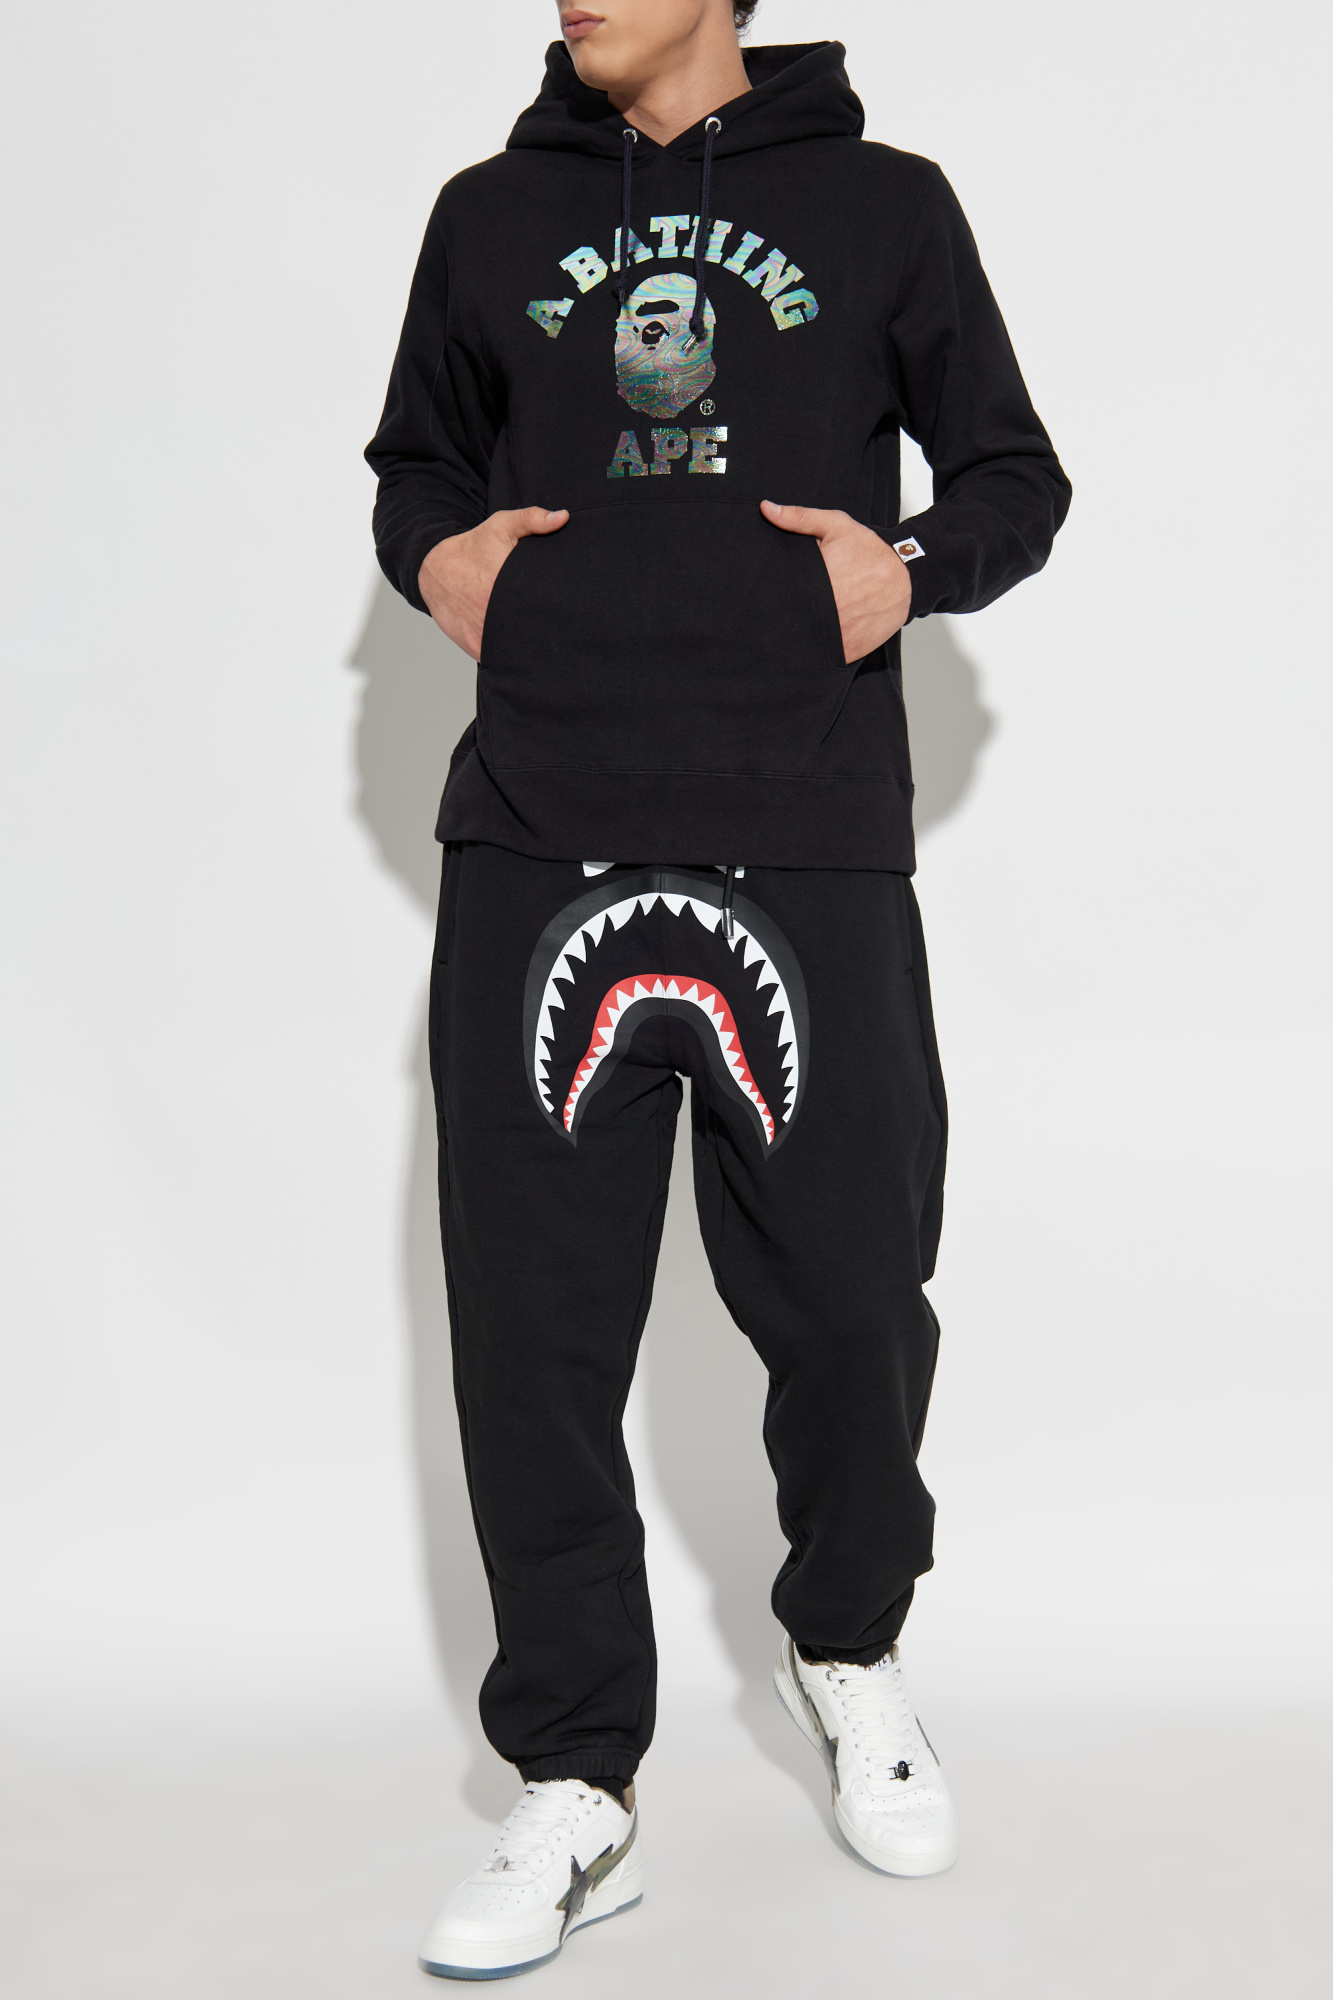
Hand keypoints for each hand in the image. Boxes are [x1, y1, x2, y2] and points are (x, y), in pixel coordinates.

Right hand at [419, 506, 569, 658]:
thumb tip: (563, 517)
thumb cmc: (471, 547)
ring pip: (518, 650)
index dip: (558, 611)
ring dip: (529, 648)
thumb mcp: (501, 526)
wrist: (433, 570)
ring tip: (542, 641)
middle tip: (561, 627)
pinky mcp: (477, 648)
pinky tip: (522, 650)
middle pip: (533, 631)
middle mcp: (496, 613)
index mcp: (507, 584)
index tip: (568, 609)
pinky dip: (512, 658)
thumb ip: (532, 519)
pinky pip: (501, 659)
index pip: (543, 605)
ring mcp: (486, 634)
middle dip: (546, 630)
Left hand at [760, 501, 911, 663]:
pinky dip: (817, 653)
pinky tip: (812, 642)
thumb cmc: (870, 550)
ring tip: (793, 629)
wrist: (907, 576)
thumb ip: (799, 518)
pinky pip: (825, 658)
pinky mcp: (850, 651)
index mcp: (820, 582)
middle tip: (773, 617)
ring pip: (807, 644)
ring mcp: (840, 635)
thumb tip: (765, 509)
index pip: (782, 598)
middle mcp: (829, 612)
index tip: (764, 598)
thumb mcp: (836, 525)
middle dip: (783, 620)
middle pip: (792, 623)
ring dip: (799, 639)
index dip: (770, 600)